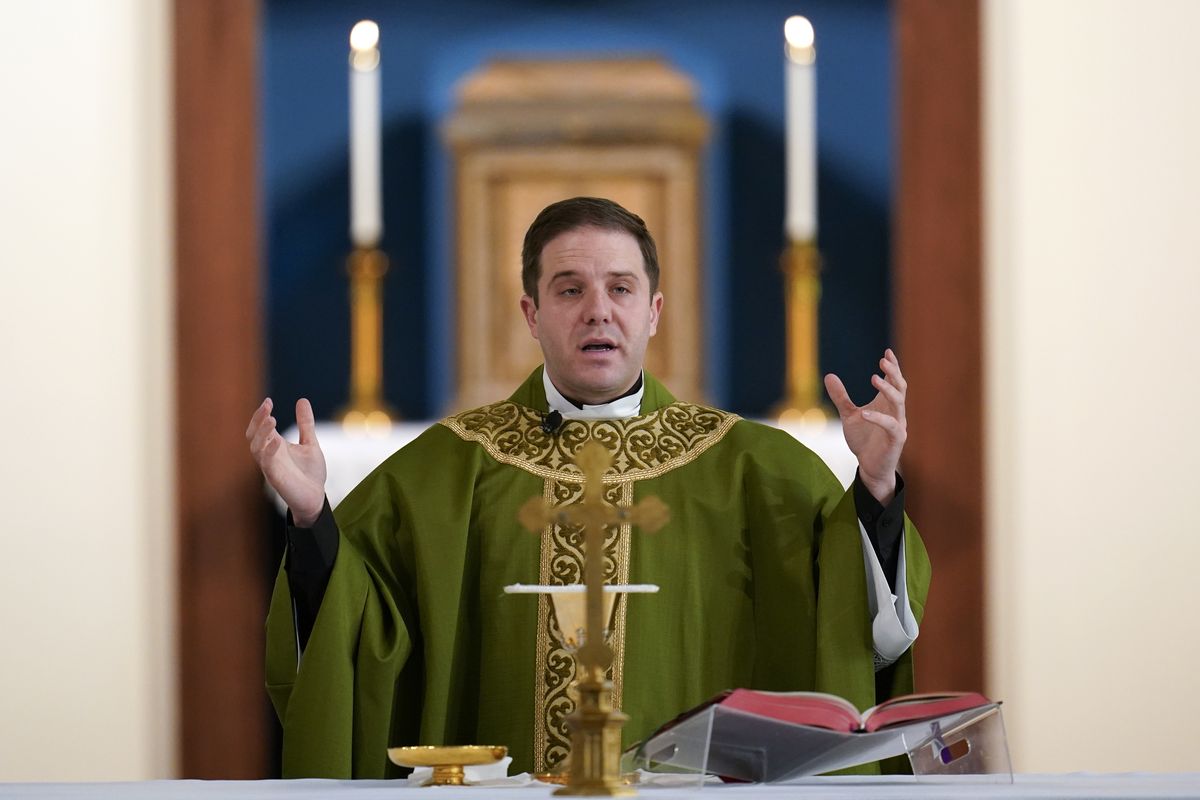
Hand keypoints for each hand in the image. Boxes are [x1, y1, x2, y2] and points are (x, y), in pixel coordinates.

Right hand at [246, 397, 326, 525]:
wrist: (316, 497)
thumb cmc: (310, 473)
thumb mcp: (310, 443)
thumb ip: (305, 424)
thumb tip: (302, 400)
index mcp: (275, 446)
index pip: (261, 427)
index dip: (261, 414)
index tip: (268, 401)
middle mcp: (269, 455)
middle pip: (253, 435)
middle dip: (257, 420)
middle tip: (267, 407)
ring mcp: (271, 466)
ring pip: (256, 448)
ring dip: (262, 433)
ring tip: (272, 419)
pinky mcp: (276, 478)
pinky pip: (266, 464)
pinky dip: (269, 451)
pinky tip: (277, 441)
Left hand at [824, 349, 907, 504]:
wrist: (870, 468)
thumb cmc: (864, 440)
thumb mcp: (848, 415)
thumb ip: (841, 397)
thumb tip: (829, 375)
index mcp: (887, 404)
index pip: (894, 381)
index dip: (892, 367)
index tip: (887, 352)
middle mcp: (896, 412)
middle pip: (900, 387)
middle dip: (893, 372)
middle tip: (883, 360)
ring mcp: (898, 425)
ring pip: (899, 402)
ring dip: (888, 389)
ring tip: (874, 378)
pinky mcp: (896, 439)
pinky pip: (890, 425)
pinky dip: (878, 417)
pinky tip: (864, 412)